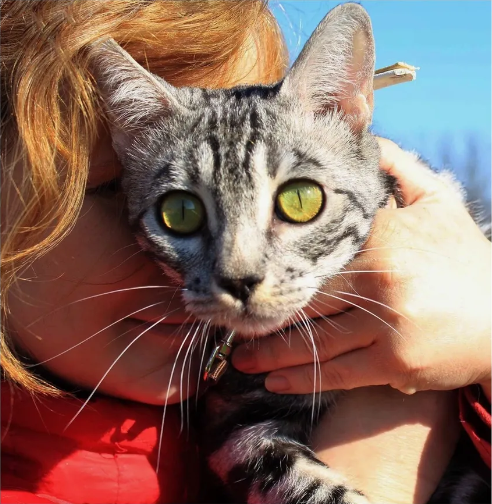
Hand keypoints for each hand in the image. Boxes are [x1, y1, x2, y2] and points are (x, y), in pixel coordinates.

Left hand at [233, 138, 490, 398]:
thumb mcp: (436, 201)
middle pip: (306, 296)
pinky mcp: (395, 365)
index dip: (276, 260)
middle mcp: (381, 278)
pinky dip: (299, 380)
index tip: (246, 267)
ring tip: (238, 354)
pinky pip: (336, 373)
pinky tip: (271, 381)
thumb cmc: (463, 258)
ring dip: (269, 351)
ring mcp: (388, 325)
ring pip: (313, 339)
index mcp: (383, 235)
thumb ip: (395, 167)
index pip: (314, 247)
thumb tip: (362, 134)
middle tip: (228, 316)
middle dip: (265, 309)